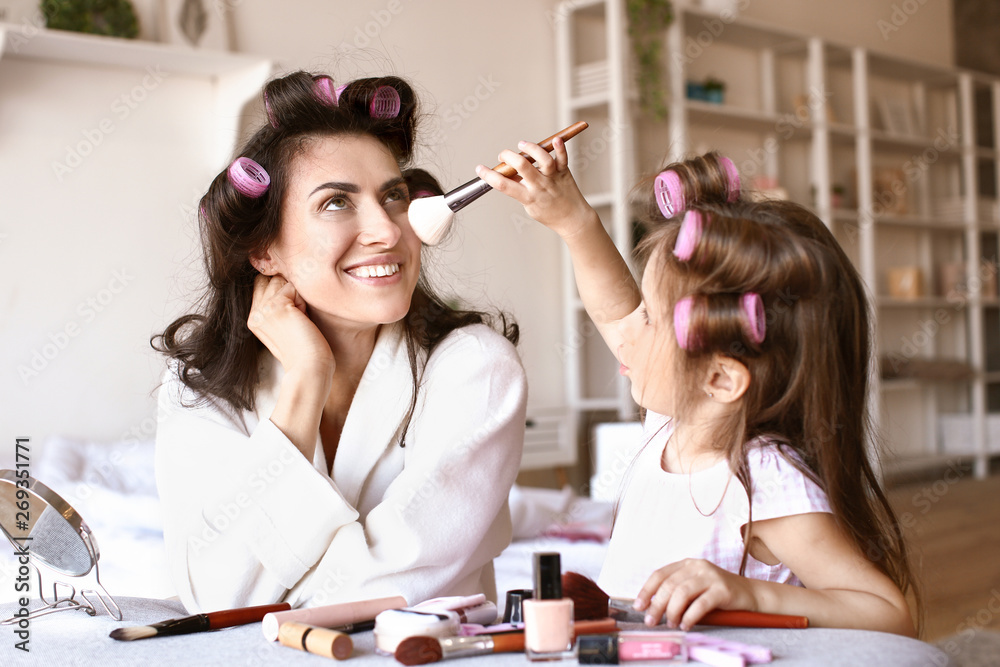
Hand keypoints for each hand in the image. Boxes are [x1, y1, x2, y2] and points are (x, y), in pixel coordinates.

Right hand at [247, 274, 334, 380]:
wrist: (308, 368)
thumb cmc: (305, 349)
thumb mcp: (284, 326)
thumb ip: (277, 306)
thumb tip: (283, 280)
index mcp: (254, 319)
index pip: (261, 285)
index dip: (280, 292)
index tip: (292, 315)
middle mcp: (255, 313)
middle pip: (271, 280)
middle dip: (288, 292)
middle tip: (297, 318)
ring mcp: (263, 309)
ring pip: (281, 281)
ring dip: (296, 296)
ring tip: (300, 319)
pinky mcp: (276, 307)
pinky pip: (293, 287)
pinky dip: (303, 301)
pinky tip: (303, 319)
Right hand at [474, 137, 596, 238]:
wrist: (573, 220)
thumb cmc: (549, 213)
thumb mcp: (529, 206)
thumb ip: (519, 189)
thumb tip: (507, 172)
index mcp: (528, 197)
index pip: (504, 185)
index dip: (489, 176)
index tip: (480, 168)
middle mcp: (540, 186)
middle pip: (522, 167)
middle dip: (508, 157)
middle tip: (503, 155)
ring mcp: (553, 178)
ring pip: (543, 160)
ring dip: (531, 149)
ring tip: (522, 144)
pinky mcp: (564, 172)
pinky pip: (563, 158)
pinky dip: (560, 148)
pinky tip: (555, 139)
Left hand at [633, 559, 757, 630]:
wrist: (749, 594)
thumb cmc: (717, 593)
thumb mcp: (695, 586)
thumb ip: (676, 591)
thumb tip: (651, 607)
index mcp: (687, 564)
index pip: (660, 574)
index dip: (647, 590)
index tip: (638, 606)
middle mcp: (697, 566)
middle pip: (669, 585)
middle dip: (657, 605)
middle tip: (651, 621)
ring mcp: (711, 576)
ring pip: (682, 593)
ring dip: (672, 611)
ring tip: (671, 624)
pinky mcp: (723, 590)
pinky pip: (700, 604)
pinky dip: (690, 617)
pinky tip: (686, 625)